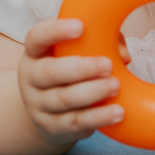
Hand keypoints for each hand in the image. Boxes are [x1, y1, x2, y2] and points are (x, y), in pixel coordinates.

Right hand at [18, 18, 124, 145]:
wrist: (47, 113)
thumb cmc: (68, 72)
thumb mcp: (76, 53)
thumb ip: (100, 43)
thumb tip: (123, 54)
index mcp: (35, 53)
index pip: (37, 37)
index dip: (56, 31)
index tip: (81, 27)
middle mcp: (31, 79)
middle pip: (49, 72)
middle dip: (81, 68)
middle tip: (107, 65)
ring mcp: (39, 106)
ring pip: (63, 99)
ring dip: (92, 92)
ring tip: (116, 86)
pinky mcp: (53, 128)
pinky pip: (76, 122)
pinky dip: (98, 117)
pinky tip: (118, 112)